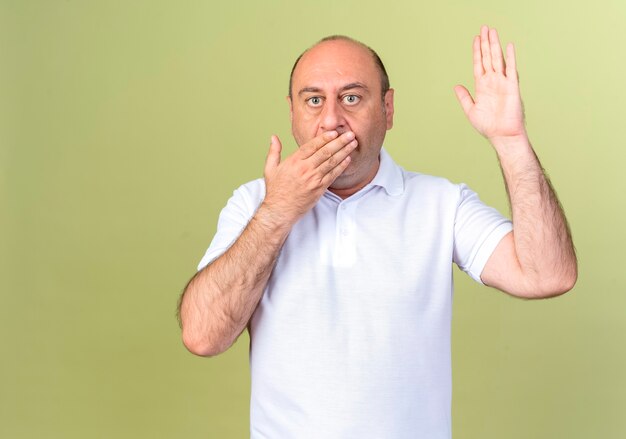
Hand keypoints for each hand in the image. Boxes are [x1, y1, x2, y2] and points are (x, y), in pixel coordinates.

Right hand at [262, 130, 357, 224]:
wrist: (281, 210)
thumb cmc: (275, 190)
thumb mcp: (270, 169)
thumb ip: (274, 152)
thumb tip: (274, 137)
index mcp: (294, 162)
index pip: (312, 145)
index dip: (324, 138)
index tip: (334, 132)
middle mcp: (305, 169)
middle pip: (325, 152)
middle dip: (339, 142)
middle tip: (350, 134)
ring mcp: (313, 179)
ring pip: (332, 162)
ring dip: (344, 151)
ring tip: (353, 143)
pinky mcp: (320, 189)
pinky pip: (333, 175)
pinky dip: (342, 166)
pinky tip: (348, 159)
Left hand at [454, 26, 525, 142]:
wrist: (502, 135)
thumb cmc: (488, 126)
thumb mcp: (471, 111)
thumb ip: (464, 97)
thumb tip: (456, 86)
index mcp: (482, 87)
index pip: (479, 64)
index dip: (477, 52)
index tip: (476, 39)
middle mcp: (492, 82)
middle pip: (488, 58)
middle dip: (485, 43)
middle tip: (484, 28)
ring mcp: (502, 83)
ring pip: (498, 60)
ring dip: (495, 45)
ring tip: (492, 32)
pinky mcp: (512, 87)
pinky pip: (511, 69)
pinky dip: (509, 58)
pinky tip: (508, 46)